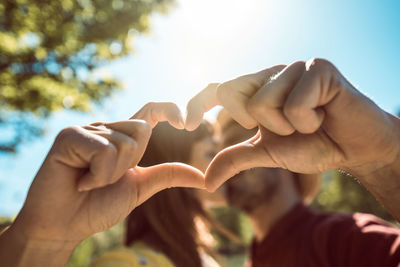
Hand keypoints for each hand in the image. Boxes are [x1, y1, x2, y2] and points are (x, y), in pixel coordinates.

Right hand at [6, 103, 203, 254]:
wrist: (64, 226)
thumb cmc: (98, 205)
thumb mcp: (140, 188)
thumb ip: (168, 175)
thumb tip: (204, 178)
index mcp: (122, 138)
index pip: (150, 112)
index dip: (169, 110)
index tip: (185, 124)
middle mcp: (105, 128)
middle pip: (142, 130)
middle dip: (130, 164)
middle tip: (105, 178)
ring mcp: (86, 129)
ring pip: (124, 144)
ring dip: (111, 175)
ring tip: (89, 182)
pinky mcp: (69, 136)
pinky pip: (104, 151)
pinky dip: (97, 175)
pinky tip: (80, 181)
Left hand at [186, 59, 399, 214]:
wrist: (354, 149)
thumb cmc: (312, 146)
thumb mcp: (267, 154)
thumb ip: (236, 160)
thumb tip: (205, 182)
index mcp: (258, 91)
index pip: (219, 89)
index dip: (198, 102)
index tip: (186, 124)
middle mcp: (271, 75)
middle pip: (232, 94)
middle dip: (257, 123)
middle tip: (287, 128)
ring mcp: (294, 67)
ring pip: (262, 102)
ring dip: (288, 126)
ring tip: (310, 121)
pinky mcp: (318, 67)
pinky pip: (293, 104)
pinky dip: (308, 122)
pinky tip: (324, 114)